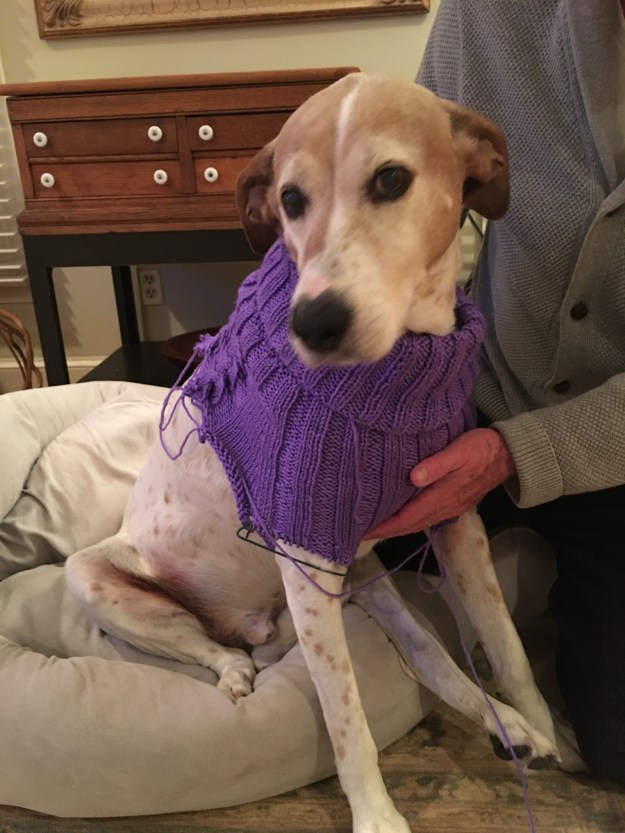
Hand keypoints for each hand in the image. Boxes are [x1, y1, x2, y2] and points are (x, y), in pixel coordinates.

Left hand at [366, 428, 515, 538]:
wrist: (508, 455)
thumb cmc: (480, 449)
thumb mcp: (458, 451)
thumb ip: (436, 464)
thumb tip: (413, 477)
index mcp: (441, 497)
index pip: (406, 518)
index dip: (384, 527)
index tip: (363, 531)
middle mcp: (444, 508)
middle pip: (409, 526)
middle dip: (386, 531)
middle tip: (361, 532)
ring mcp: (450, 508)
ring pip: (418, 524)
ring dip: (397, 528)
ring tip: (377, 527)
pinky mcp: (454, 503)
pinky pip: (427, 518)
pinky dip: (410, 520)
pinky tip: (402, 515)